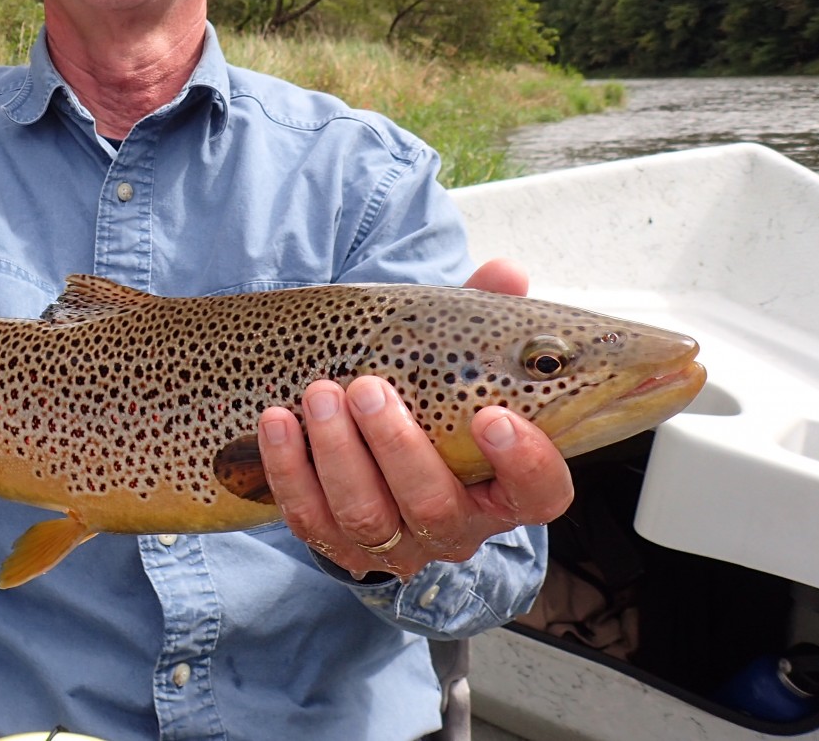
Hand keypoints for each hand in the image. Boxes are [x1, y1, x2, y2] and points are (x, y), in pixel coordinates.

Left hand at [256, 258, 574, 579]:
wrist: (371, 457)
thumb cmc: (429, 401)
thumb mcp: (459, 361)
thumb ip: (486, 320)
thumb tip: (506, 272)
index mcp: (503, 487)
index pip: (540, 494)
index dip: (524, 462)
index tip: (491, 415)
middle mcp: (456, 527)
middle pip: (434, 507)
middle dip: (396, 445)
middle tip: (367, 387)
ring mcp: (396, 544)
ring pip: (367, 517)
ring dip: (338, 453)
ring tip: (319, 394)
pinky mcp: (338, 545)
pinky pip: (309, 518)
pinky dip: (289, 469)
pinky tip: (278, 420)